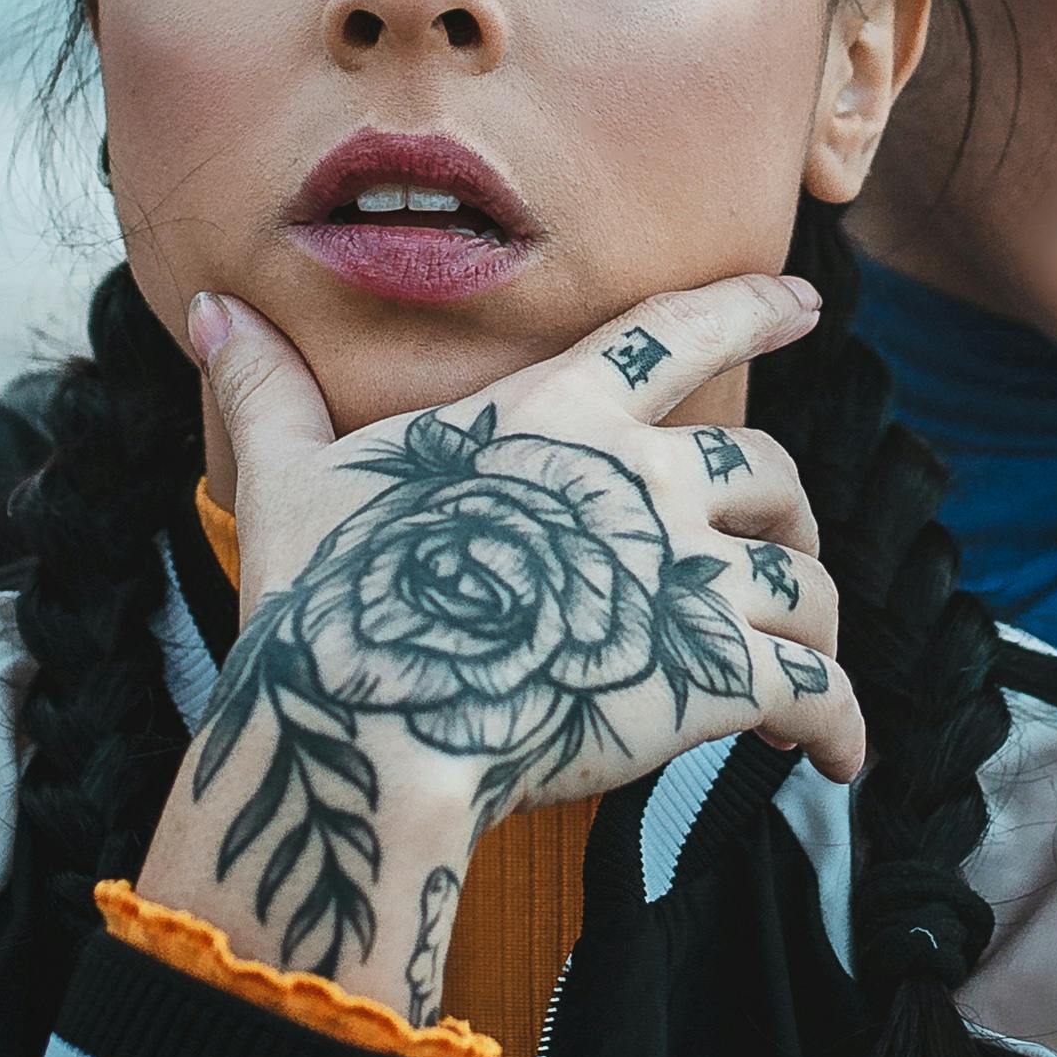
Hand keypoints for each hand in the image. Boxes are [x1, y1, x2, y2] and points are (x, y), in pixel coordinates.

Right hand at [148, 269, 856, 1003]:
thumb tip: (217, 315)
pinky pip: (817, 690)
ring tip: (804, 657)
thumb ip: (268, 393)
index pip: (677, 333)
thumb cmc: (326, 603)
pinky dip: (839, 723)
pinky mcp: (715, 673)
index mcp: (558, 414)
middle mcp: (643, 479)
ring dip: (814, 618)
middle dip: (786, 504)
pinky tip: (838, 756)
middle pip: (768, 465)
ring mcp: (686, 574)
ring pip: (806, 580)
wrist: (371, 730)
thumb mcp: (288, 482)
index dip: (751, 307)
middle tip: (784, 541)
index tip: (803, 300)